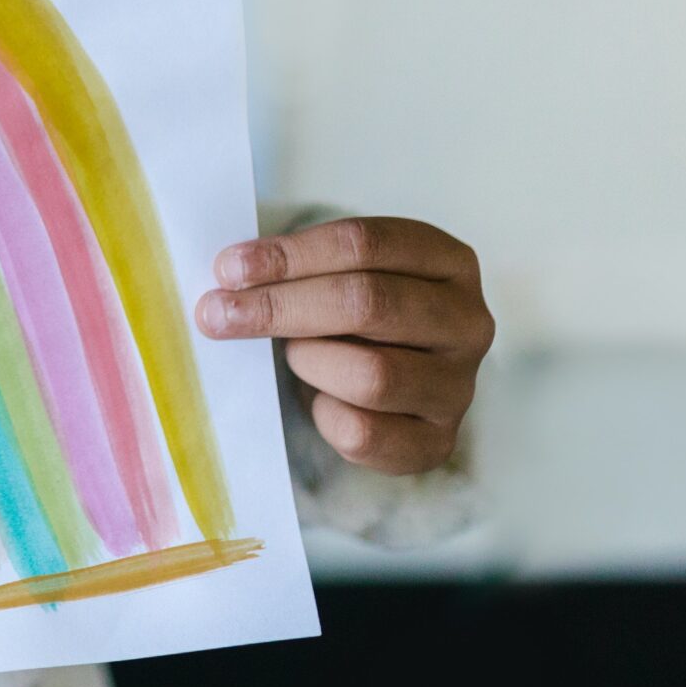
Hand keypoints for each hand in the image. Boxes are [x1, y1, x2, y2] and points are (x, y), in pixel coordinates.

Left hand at [193, 217, 491, 475]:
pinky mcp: (439, 442)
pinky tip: (319, 399)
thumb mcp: (340, 276)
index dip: (290, 255)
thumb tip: (229, 276)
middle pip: (367, 303)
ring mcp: (460, 386)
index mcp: (449, 261)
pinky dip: (324, 415)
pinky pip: (364, 433)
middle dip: (280, 307)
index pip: (365, 244)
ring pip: (371, 375)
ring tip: (293, 356)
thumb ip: (298, 268)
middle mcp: (468, 322)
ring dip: (310, 362)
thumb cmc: (355, 319)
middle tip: (217, 313)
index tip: (228, 268)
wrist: (389, 389)